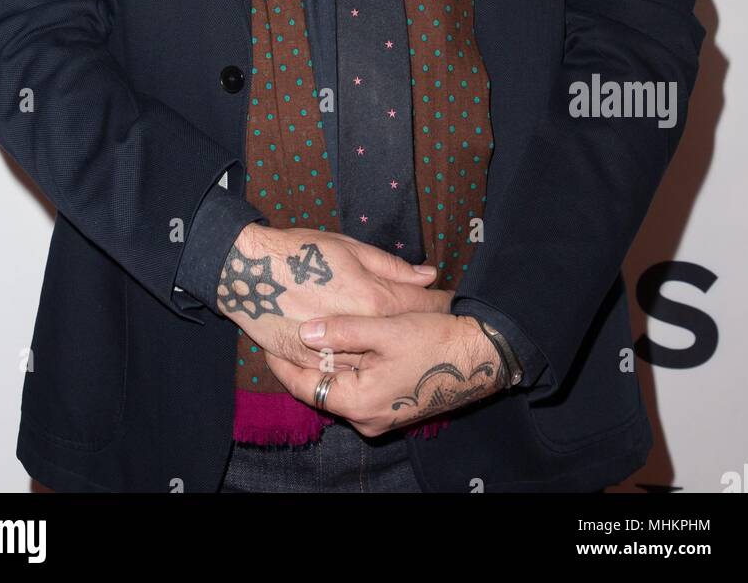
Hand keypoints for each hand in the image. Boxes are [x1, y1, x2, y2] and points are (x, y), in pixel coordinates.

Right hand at [215, 224, 453, 368]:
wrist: (247, 270)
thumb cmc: (299, 252)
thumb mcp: (349, 248)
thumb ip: (391, 267)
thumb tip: (427, 276)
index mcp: (371, 298)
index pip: (419, 306)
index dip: (438, 303)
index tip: (450, 302)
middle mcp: (356, 332)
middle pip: (400, 338)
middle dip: (418, 332)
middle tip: (430, 328)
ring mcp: (331, 353)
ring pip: (372, 364)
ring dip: (387, 355)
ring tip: (399, 347)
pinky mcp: (307, 365)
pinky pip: (338, 374)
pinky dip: (352, 368)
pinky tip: (362, 361)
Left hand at [264, 311, 505, 435]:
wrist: (481, 356)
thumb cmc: (434, 341)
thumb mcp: (385, 329)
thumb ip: (342, 331)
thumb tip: (304, 333)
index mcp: (360, 403)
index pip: (306, 388)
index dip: (283, 365)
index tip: (266, 342)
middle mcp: (367, 418)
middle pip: (321, 391)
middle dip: (302, 364)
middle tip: (282, 335)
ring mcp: (381, 416)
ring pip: (340, 389)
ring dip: (325, 366)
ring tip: (306, 337)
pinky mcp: (393, 408)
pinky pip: (358, 390)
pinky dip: (346, 370)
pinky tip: (342, 346)